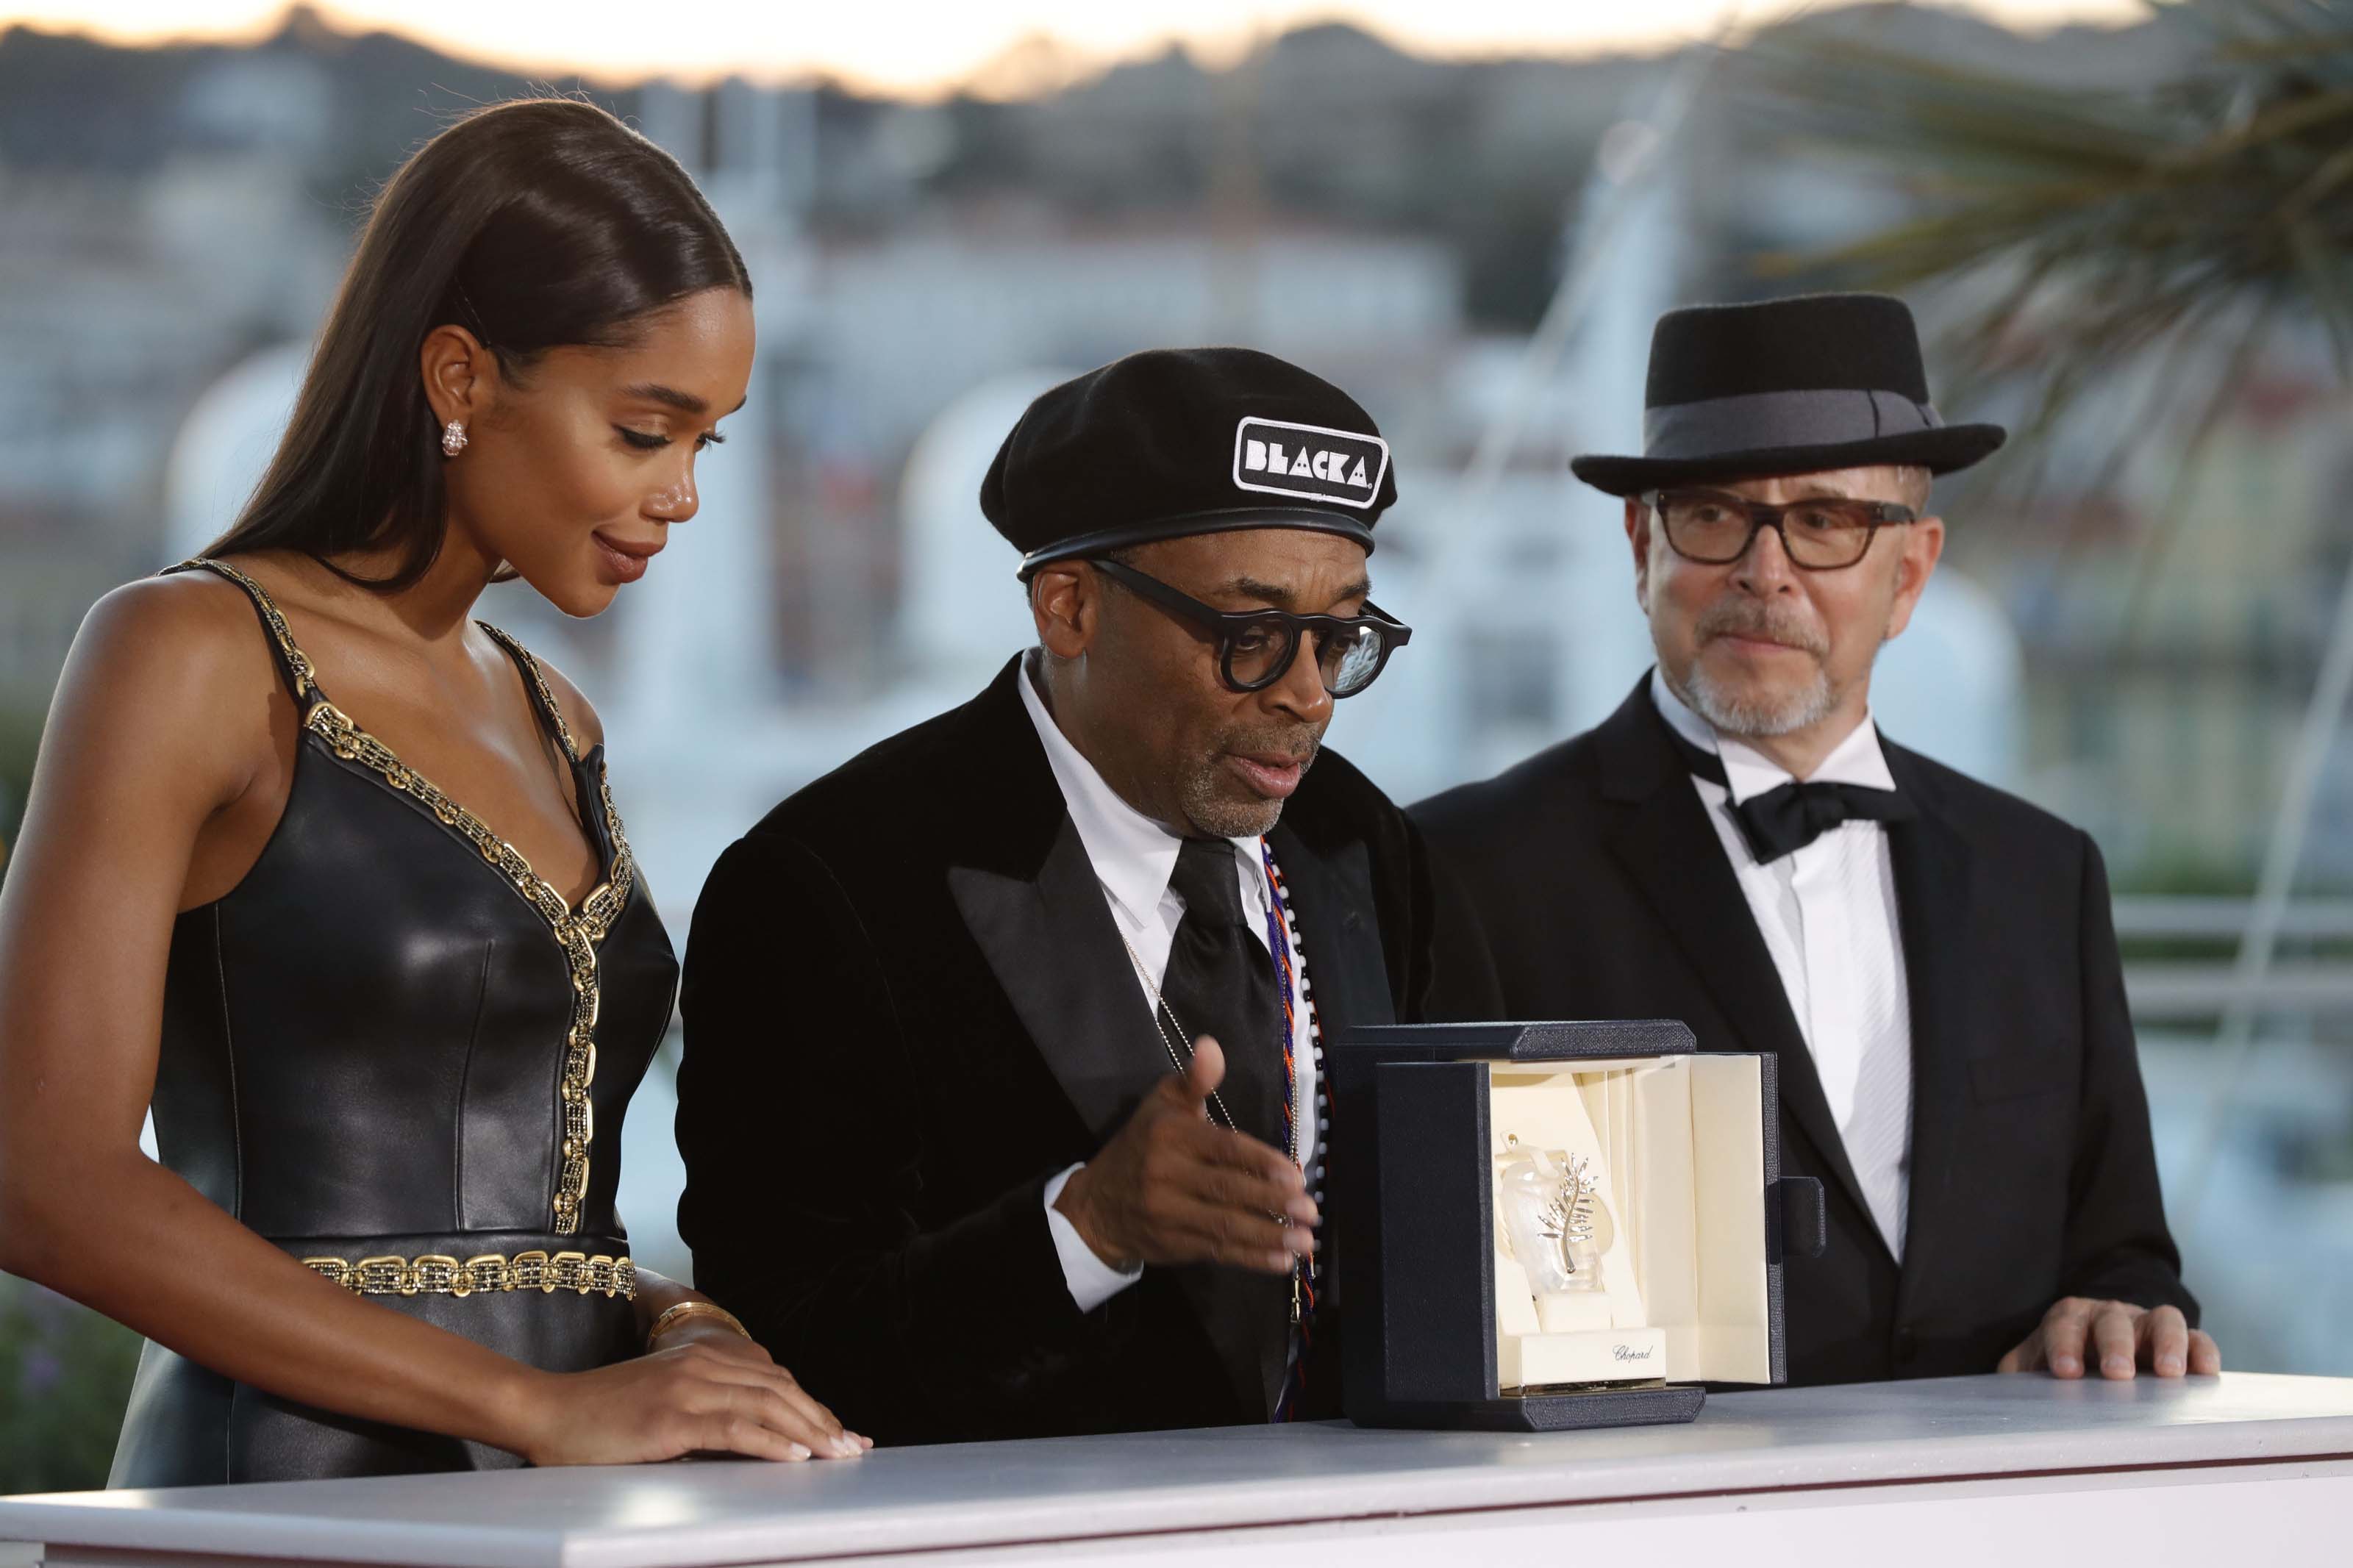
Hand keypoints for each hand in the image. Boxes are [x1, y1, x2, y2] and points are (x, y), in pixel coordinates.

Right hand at [505, 1338, 869, 1464]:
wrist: (547, 1412)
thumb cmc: (601, 1416)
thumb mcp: (663, 1401)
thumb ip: (706, 1406)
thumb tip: (753, 1433)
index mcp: (702, 1357)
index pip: (774, 1379)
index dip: (811, 1404)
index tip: (840, 1430)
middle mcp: (701, 1365)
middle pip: (780, 1389)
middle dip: (822, 1419)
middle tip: (853, 1447)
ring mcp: (687, 1388)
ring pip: (766, 1405)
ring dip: (809, 1432)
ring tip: (837, 1454)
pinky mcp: (671, 1417)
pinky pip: (734, 1428)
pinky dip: (771, 1442)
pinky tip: (795, 1457)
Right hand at [1053, 1036, 1315, 1276]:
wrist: (1097, 1204)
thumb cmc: (1143, 1145)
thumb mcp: (1162, 1103)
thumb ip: (1194, 1078)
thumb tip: (1212, 1046)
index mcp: (1171, 1135)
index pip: (1223, 1148)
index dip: (1260, 1161)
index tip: (1295, 1174)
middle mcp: (1167, 1175)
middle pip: (1227, 1190)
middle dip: (1272, 1202)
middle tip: (1310, 1211)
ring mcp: (1168, 1214)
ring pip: (1225, 1226)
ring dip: (1269, 1236)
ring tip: (1304, 1242)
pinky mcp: (1174, 1245)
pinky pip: (1217, 1251)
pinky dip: (1251, 1259)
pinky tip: (1281, 1262)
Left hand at [1998, 1297, 2220, 1379]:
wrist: (2102, 1342)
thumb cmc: (2065, 1359)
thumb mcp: (2035, 1363)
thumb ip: (2019, 1373)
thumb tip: (2002, 1397)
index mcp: (2069, 1318)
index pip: (2063, 1325)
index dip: (2063, 1346)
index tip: (2066, 1372)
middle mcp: (2110, 1315)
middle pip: (2112, 1320)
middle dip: (2114, 1345)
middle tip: (2116, 1373)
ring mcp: (2148, 1325)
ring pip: (2163, 1319)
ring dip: (2167, 1343)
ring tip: (2168, 1373)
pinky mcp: (2182, 1340)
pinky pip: (2198, 1338)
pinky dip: (2202, 1351)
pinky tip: (2205, 1373)